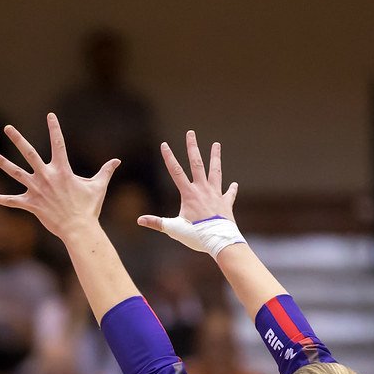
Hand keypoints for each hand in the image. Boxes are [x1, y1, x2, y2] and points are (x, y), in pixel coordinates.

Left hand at [0, 113, 119, 238]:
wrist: (79, 229)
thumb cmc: (89, 208)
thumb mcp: (98, 187)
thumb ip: (106, 171)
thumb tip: (117, 161)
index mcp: (63, 170)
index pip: (59, 143)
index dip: (54, 128)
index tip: (50, 114)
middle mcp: (47, 177)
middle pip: (29, 153)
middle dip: (18, 139)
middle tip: (8, 128)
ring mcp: (37, 190)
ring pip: (16, 173)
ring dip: (2, 163)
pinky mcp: (31, 204)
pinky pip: (13, 201)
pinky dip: (0, 199)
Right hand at [137, 136, 242, 258]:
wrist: (220, 241)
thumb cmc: (196, 236)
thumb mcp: (174, 229)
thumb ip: (157, 223)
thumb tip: (139, 220)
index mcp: (189, 194)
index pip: (176, 172)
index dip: (169, 157)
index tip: (164, 144)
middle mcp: (203, 190)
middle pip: (197, 164)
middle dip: (192, 148)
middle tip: (191, 133)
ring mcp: (216, 195)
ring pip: (216, 172)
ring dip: (215, 157)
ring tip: (216, 144)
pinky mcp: (226, 204)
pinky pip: (229, 194)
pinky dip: (231, 189)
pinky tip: (234, 184)